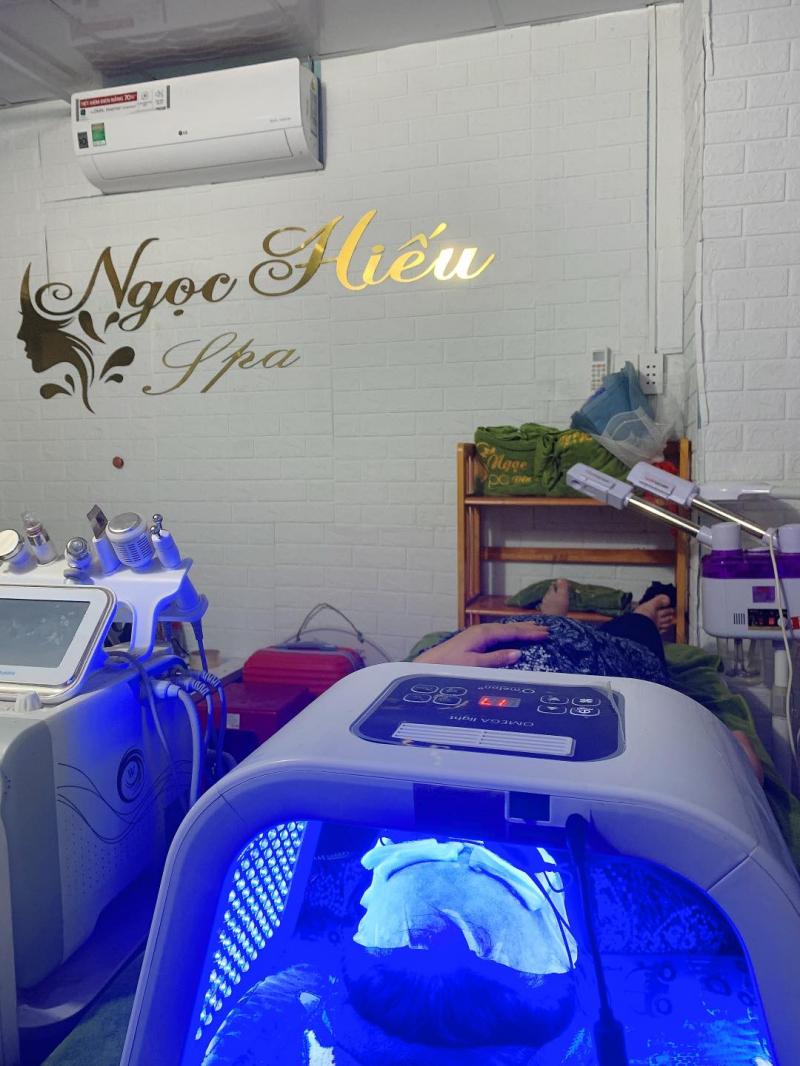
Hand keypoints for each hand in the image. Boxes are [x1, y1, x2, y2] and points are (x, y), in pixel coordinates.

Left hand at [413, 621, 548, 667]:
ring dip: (519, 629)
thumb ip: (497, 659)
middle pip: (509, 627)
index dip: (529, 633)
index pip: (512, 632)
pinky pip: (498, 634)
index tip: (545, 633)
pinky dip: (510, 633)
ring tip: (534, 628)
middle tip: (545, 628)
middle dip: (527, 628)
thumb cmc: (449, 666)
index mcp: (483, 634)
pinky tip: (512, 635)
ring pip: (504, 629)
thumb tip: (517, 653)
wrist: (429, 666)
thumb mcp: (475, 665)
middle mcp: (481, 631)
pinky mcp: (474, 640)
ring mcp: (477, 635)